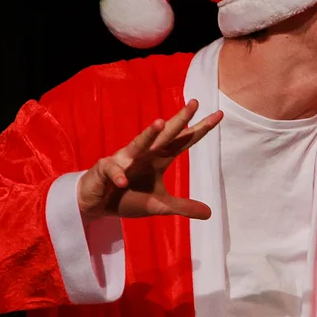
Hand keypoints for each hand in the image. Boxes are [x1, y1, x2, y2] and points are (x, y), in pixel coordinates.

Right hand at [78, 102, 222, 220]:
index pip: (183, 141)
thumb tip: (210, 214)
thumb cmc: (128, 197)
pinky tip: (122, 182)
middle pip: (165, 134)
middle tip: (195, 103)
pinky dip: (118, 175)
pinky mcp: (105, 169)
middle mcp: (144, 154)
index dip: (200, 130)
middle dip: (180, 119)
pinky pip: (113, 171)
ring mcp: (124, 159)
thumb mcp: (159, 205)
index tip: (219, 115)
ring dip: (148, 134)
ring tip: (160, 123)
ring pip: (138, 144)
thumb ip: (182, 207)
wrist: (97, 202)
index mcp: (158, 158)